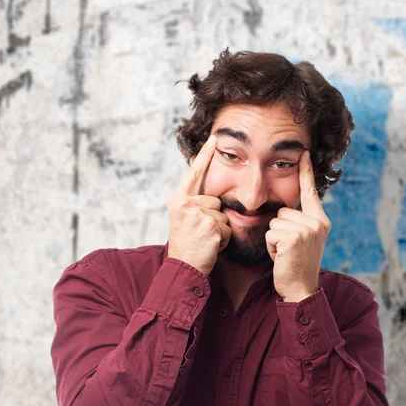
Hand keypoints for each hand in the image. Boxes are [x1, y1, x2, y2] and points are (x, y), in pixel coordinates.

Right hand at [167, 135, 230, 274]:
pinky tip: (210, 245)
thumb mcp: (184, 217)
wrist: (183, 267)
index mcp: (178, 199)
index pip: (195, 173)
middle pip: (215, 200)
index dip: (205, 155)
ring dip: (219, 229)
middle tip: (200, 232)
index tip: (215, 138)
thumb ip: (193, 201)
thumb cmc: (187, 244)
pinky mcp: (210, 226)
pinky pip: (227, 228)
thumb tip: (206, 186)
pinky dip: (222, 240)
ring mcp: (197, 214)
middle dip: (214, 217)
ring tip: (204, 239)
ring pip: (222, 215)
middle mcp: (185, 204)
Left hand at [265, 151, 330, 301]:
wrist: (301, 290)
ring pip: (274, 222)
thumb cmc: (296, 266)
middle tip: (288, 249)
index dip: (306, 172)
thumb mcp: (304, 241)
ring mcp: (307, 229)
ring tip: (285, 254)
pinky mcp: (294, 237)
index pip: (310, 191)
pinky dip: (271, 247)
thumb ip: (299, 223)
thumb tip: (283, 209)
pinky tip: (282, 258)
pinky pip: (270, 233)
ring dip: (274, 240)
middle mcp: (317, 222)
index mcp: (320, 220)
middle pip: (282, 211)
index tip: (304, 153)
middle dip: (279, 230)